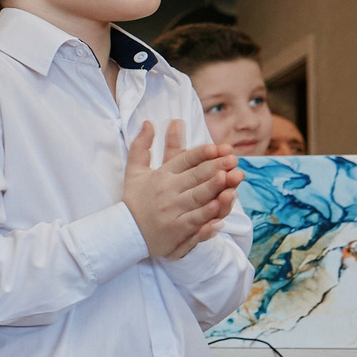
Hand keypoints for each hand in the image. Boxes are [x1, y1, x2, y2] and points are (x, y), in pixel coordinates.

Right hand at [121, 120, 240, 260]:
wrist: (124, 233)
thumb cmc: (134, 200)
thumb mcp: (134, 172)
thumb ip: (141, 147)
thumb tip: (148, 122)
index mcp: (160, 176)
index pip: (183, 160)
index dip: (200, 153)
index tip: (216, 147)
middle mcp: (167, 192)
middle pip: (195, 177)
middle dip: (215, 167)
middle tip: (232, 159)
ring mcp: (173, 212)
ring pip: (198, 198)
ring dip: (214, 188)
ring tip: (229, 178)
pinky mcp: (177, 230)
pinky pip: (195, 221)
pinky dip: (208, 216)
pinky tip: (220, 209)